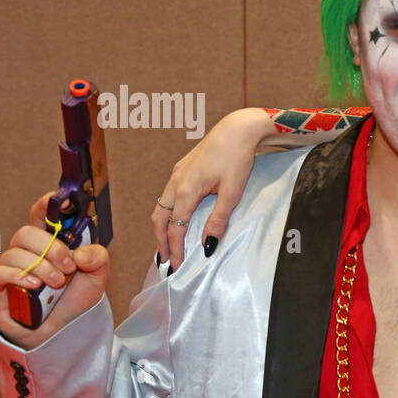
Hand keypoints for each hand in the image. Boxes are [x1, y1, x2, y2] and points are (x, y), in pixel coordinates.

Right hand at [0, 193, 111, 348]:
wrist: (63, 331)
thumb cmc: (74, 299)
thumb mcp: (97, 277)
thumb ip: (97, 259)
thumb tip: (81, 253)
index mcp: (49, 242)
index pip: (42, 215)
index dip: (48, 204)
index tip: (62, 199)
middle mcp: (26, 251)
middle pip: (27, 233)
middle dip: (51, 248)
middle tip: (69, 267)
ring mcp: (10, 268)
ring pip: (15, 253)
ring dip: (41, 267)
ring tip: (57, 283)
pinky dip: (18, 276)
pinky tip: (34, 285)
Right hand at [151, 107, 272, 268]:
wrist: (238, 129)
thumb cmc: (238, 159)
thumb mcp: (232, 194)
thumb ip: (218, 220)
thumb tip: (207, 246)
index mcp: (186, 191)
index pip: (175, 229)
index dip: (175, 250)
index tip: (177, 267)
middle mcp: (175, 182)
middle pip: (159, 219)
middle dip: (161, 241)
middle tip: (166, 261)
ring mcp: (177, 174)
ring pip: (161, 206)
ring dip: (163, 227)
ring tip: (168, 244)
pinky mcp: (182, 168)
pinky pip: (168, 196)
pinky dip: (168, 212)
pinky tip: (177, 218)